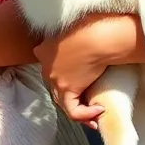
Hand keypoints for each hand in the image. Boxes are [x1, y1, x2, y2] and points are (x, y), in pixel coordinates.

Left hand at [34, 14, 138, 128]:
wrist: (96, 37)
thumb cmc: (92, 29)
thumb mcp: (75, 30)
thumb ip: (72, 38)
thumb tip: (85, 37)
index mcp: (44, 50)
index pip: (50, 71)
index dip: (63, 79)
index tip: (80, 83)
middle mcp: (45, 66)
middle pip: (55, 88)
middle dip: (71, 97)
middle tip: (89, 102)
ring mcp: (54, 78)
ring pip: (62, 102)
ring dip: (80, 110)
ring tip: (96, 112)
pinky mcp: (67, 88)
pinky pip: (73, 111)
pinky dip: (85, 115)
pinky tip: (99, 110)